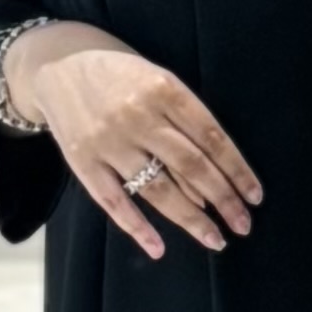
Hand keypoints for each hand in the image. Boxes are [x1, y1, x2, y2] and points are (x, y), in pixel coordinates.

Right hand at [3, 22, 260, 261]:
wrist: (56, 62)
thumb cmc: (119, 72)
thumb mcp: (157, 77)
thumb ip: (183, 119)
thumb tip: (209, 179)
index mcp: (164, 89)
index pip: (212, 137)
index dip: (237, 170)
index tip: (254, 197)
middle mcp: (138, 116)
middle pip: (191, 166)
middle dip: (223, 200)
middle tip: (243, 225)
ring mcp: (108, 141)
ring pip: (158, 188)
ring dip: (191, 218)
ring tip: (216, 240)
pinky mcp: (82, 161)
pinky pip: (114, 201)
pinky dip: (137, 228)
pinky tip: (158, 248)